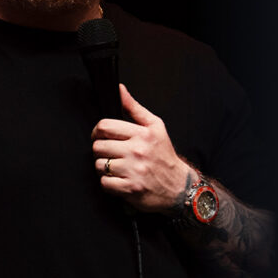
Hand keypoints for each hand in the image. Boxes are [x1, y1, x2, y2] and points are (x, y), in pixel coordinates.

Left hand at [91, 84, 191, 212]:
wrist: (179, 186)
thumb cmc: (163, 155)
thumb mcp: (154, 126)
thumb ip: (134, 107)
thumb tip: (119, 89)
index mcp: (142, 134)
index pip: (105, 126)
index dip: (97, 131)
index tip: (101, 136)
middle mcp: (137, 151)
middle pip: (98, 146)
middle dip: (101, 151)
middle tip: (111, 154)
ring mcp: (134, 170)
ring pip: (99, 165)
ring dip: (104, 168)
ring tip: (117, 167)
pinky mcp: (131, 188)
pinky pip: (104, 182)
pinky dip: (109, 183)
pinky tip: (119, 179)